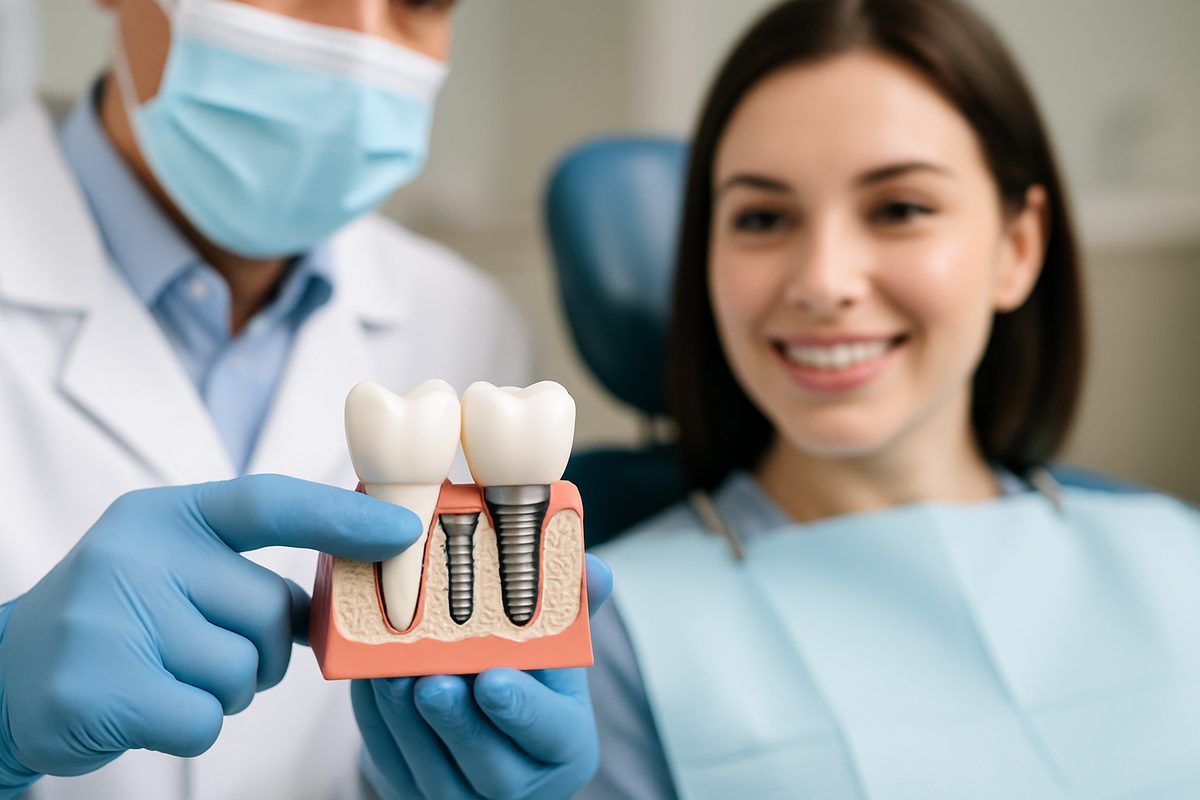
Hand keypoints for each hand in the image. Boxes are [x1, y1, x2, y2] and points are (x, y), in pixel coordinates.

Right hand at [0, 475, 420, 794]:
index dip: (344, 517)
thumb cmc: (120, 621)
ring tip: (168, 675)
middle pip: (269, 612)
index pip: (270, 501)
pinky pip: (205, 718)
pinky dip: (191, 724)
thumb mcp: (174, 570)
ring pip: (243, 673)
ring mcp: (113, 619)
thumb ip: (247, 572)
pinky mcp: (101, 688)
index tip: (405, 530)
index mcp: (165, 516)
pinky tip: (147, 707)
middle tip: (209, 651)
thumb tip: (350, 588)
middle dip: (263, 649)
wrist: (8, 678)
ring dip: (225, 690)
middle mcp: (137, 554)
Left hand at [353, 553, 613, 799]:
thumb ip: (568, 610)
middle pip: (488, 763)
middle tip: (431, 678)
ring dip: (406, 719)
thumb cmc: (525, 675)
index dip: (521, 709)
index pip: (551, 733)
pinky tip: (367, 681)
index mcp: (566, 745)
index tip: (492, 679)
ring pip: (431, 768)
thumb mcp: (553, 646)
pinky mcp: (413, 794)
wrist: (482, 718)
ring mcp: (463, 798)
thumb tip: (597, 570)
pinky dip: (378, 723)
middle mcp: (520, 784)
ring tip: (387, 672)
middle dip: (455, 719)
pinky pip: (391, 763)